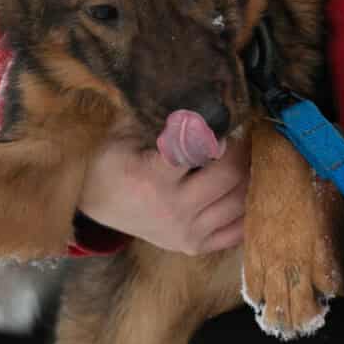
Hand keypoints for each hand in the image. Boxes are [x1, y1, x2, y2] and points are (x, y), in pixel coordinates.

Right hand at [78, 124, 248, 254]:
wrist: (93, 203)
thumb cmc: (109, 161)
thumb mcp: (125, 131)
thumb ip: (160, 115)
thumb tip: (203, 97)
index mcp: (152, 177)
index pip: (200, 149)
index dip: (218, 130)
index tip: (224, 117)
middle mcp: (172, 210)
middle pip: (230, 175)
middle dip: (242, 148)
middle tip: (243, 132)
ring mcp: (185, 233)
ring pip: (240, 202)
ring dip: (249, 174)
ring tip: (246, 155)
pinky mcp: (193, 247)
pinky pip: (237, 232)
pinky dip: (248, 209)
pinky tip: (246, 188)